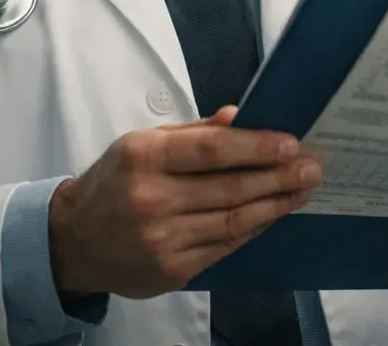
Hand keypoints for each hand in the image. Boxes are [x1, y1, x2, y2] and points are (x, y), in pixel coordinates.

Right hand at [48, 105, 321, 299]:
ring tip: (303, 190)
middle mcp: (151, 200)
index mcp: (142, 157)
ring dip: (275, 205)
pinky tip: (273, 213)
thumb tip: (239, 117)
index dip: (256, 147)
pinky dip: (254, 229)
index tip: (291, 143)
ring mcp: (161, 240)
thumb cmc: (116, 181)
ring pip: (233, 221)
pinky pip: (224, 246)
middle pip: (230, 189)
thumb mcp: (143, 143)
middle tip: (312, 167)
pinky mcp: (172, 270)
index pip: (211, 151)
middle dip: (278, 177)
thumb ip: (193, 133)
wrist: (74, 240)